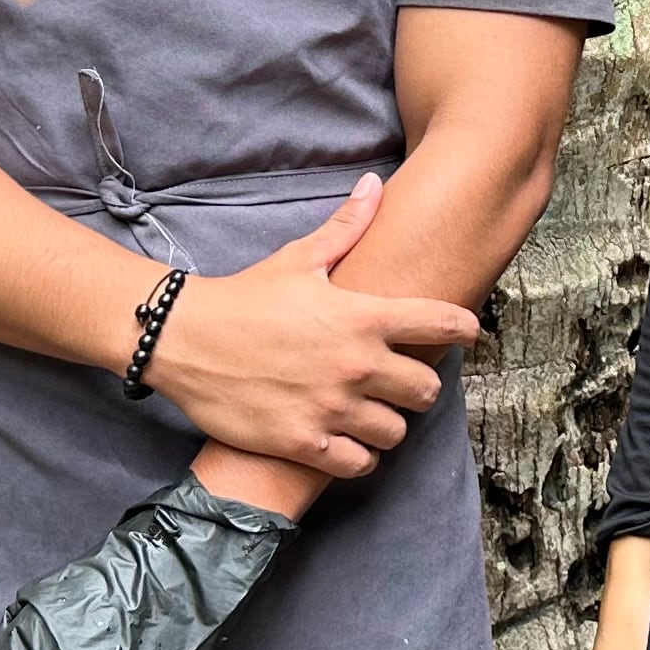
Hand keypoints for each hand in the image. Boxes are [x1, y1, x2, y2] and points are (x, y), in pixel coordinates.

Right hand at [145, 175, 477, 476]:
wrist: (184, 339)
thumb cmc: (245, 298)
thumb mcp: (298, 259)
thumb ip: (346, 228)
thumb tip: (373, 184)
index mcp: (362, 317)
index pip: (441, 324)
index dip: (462, 329)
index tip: (465, 334)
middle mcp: (356, 365)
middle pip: (427, 390)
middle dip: (419, 387)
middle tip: (401, 383)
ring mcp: (331, 408)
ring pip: (396, 432)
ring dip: (388, 425)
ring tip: (371, 415)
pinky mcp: (305, 443)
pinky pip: (360, 464)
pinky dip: (358, 457)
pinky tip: (346, 442)